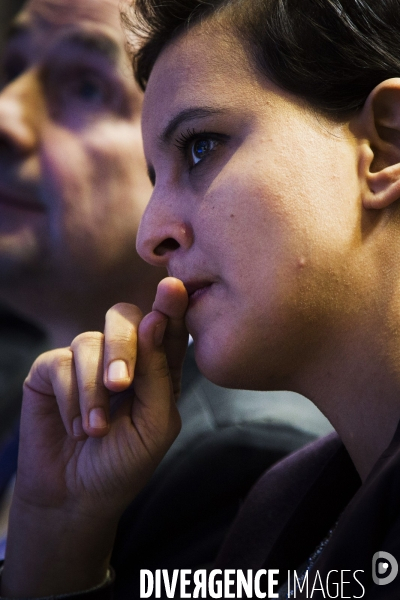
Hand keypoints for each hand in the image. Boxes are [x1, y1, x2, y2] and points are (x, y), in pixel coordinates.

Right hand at [2, 277, 187, 596]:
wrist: (76, 496)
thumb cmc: (124, 463)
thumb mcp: (155, 424)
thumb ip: (159, 375)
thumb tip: (152, 321)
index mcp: (157, 366)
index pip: (166, 328)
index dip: (170, 307)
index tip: (172, 288)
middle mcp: (123, 356)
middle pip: (125, 318)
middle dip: (124, 347)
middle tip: (121, 385)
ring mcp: (86, 360)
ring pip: (89, 342)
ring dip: (93, 391)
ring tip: (96, 430)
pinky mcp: (52, 370)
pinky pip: (60, 363)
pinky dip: (71, 400)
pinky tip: (75, 428)